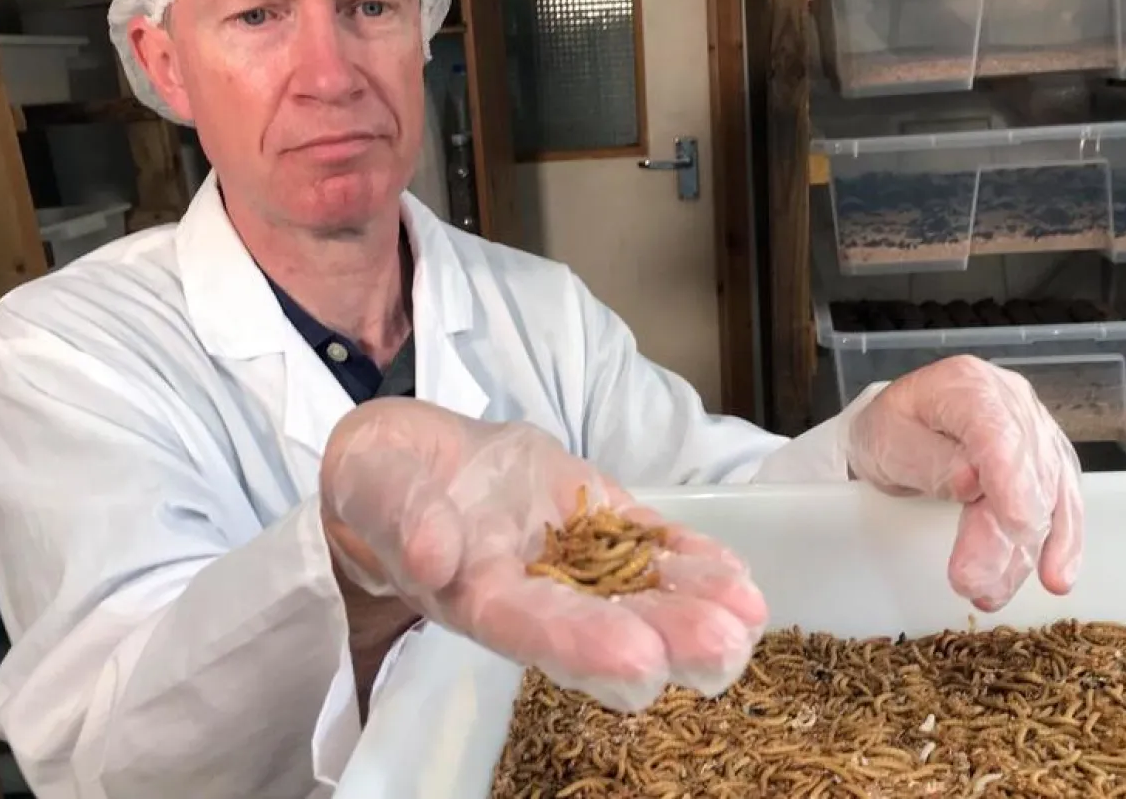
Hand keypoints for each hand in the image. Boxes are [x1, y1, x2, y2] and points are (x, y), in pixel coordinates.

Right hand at [319, 398, 767, 710]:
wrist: (413, 461)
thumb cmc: (382, 481)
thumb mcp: (375, 484)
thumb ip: (403, 516)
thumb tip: (434, 555)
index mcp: (474, 595)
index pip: (530, 628)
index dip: (583, 647)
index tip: (638, 664)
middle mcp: (535, 593)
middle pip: (604, 626)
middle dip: (666, 639)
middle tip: (724, 650)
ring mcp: (574, 560)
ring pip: (639, 594)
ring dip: (696, 608)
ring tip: (750, 616)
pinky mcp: (600, 522)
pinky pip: (650, 548)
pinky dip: (692, 562)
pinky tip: (737, 577)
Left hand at [841, 356, 1083, 612]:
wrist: (902, 425)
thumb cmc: (891, 430)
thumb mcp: (887, 441)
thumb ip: (927, 459)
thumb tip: (971, 482)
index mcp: (967, 387)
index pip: (1000, 434)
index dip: (1013, 481)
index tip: (1018, 526)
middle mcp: (1012, 402)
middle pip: (1027, 473)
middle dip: (1006, 537)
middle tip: (974, 584)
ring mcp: (1036, 429)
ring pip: (1050, 494)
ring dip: (1026, 552)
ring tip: (992, 593)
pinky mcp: (1047, 458)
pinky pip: (1065, 501)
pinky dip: (1060, 542)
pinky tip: (1054, 575)